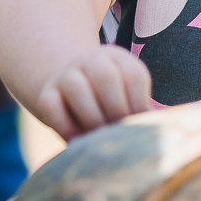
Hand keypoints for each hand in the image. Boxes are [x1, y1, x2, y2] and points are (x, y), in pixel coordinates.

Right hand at [30, 44, 151, 138]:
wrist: (72, 87)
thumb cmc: (110, 101)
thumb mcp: (127, 96)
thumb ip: (138, 110)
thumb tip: (153, 134)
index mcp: (119, 58)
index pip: (134, 75)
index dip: (140, 103)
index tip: (140, 124)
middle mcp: (91, 60)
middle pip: (105, 76)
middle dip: (116, 110)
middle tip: (120, 133)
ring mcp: (67, 74)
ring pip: (76, 87)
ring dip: (91, 117)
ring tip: (99, 138)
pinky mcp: (47, 92)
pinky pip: (51, 105)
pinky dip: (65, 126)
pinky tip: (78, 142)